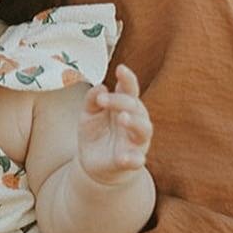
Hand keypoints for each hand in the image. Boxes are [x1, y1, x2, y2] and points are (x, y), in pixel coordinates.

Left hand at [77, 65, 151, 185]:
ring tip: (122, 118)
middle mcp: (135, 121)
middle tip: (103, 100)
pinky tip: (123, 157)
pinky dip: (132, 159)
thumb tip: (100, 87)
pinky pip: (137, 160)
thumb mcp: (87, 114)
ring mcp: (135, 141)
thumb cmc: (95, 133)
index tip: (120, 68)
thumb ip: (92, 100)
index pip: (130, 89)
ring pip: (144, 129)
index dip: (127, 78)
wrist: (94, 164)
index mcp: (124, 106)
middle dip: (121, 101)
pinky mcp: (132, 161)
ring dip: (135, 122)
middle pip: (136, 106)